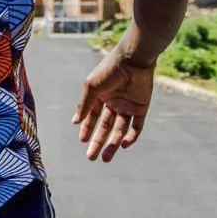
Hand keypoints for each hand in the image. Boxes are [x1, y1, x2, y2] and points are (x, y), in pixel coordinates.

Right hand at [74, 43, 155, 162]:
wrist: (134, 59)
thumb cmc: (110, 69)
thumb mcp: (92, 86)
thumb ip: (84, 104)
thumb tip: (75, 121)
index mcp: (101, 96)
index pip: (92, 116)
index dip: (87, 128)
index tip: (82, 140)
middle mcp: (114, 102)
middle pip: (105, 127)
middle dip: (98, 142)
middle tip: (91, 157)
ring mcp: (128, 106)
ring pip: (120, 129)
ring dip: (113, 144)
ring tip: (105, 158)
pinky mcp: (141, 108)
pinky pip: (136, 126)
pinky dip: (131, 136)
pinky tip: (123, 144)